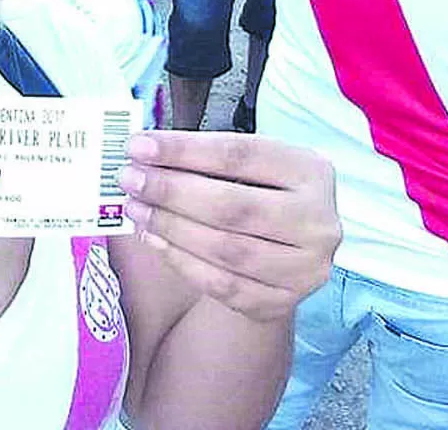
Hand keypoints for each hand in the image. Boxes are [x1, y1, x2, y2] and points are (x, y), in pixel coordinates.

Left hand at [119, 131, 340, 324]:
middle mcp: (317, 221)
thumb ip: (205, 159)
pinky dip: (180, 260)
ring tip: (135, 208)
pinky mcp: (280, 302)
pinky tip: (153, 239)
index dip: (184, 150)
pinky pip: (221, 284)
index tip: (139, 145)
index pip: (240, 155)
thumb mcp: (250, 167)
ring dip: (170, 227)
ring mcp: (304, 267)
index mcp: (311, 172)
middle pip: (233, 205)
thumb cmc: (259, 195)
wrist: (286, 254)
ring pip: (226, 249)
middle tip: (130, 179)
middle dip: (172, 191)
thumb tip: (142, 153)